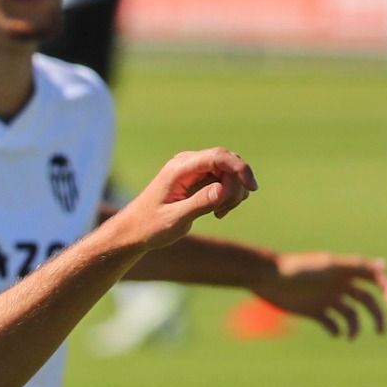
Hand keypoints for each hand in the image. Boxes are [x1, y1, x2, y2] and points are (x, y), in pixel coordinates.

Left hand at [108, 148, 257, 253]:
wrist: (134, 231)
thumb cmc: (149, 227)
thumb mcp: (174, 220)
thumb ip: (198, 204)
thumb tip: (223, 189)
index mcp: (179, 169)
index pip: (218, 156)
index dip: (240, 168)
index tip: (252, 188)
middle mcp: (188, 164)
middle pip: (228, 163)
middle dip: (236, 186)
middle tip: (222, 211)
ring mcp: (194, 170)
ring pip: (229, 172)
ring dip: (233, 193)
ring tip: (218, 213)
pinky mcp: (199, 179)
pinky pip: (225, 180)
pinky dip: (228, 196)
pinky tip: (217, 212)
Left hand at [253, 252, 386, 339]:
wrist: (267, 278)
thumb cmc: (299, 269)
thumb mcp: (329, 266)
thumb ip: (356, 267)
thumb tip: (385, 266)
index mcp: (346, 272)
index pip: (375, 279)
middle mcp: (339, 285)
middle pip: (367, 302)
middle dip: (377, 316)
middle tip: (381, 332)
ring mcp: (327, 299)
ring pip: (351, 315)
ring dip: (356, 327)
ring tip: (350, 336)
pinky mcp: (313, 311)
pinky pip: (332, 324)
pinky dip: (337, 331)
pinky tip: (336, 334)